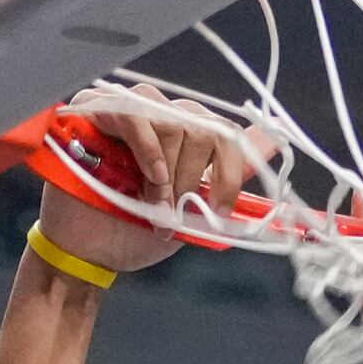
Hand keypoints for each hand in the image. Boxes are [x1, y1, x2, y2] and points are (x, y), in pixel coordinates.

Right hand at [38, 83, 260, 274]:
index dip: (230, 170)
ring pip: (173, 121)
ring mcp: (127, 110)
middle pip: (202, 127)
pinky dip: (149, 150)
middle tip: (171, 210)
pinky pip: (136, 114)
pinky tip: (147, 177)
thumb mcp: (191, 213)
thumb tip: (275, 143)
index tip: (221, 207)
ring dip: (169, 172)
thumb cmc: (132, 233)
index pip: (224, 133)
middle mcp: (158, 117)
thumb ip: (226, 179)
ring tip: (151, 202)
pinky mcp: (96, 111)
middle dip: (191, 178)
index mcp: (182, 139)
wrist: (87, 253)